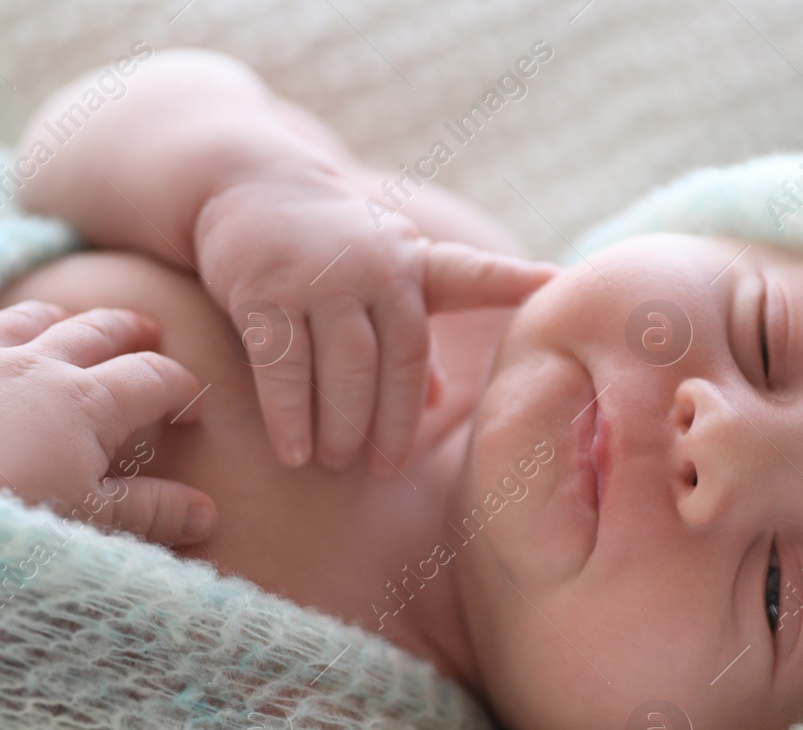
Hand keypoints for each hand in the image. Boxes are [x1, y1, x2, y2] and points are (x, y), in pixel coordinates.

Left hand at [0, 301, 216, 545]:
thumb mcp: (95, 526)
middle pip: (94, 330)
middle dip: (127, 329)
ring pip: (22, 319)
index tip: (191, 408)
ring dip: (53, 317)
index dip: (179, 388)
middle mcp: (35, 365)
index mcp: (88, 401)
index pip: (152, 376)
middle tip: (147, 331)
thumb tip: (207, 512)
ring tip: (65, 319)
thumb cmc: (16, 529)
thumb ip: (153, 513)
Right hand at [194, 164, 558, 473]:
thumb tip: (432, 404)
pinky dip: (290, 415)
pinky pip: (283, 366)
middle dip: (391, 424)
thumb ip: (411, 336)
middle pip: (396, 361)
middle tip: (382, 469)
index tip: (553, 280)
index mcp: (413, 264)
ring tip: (335, 463)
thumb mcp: (381, 276)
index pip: (467, 276)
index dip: (510, 279)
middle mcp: (374, 267)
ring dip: (342, 426)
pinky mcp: (264, 290)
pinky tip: (294, 452)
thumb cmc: (328, 246)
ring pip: (343, 369)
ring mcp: (319, 278)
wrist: (250, 186)